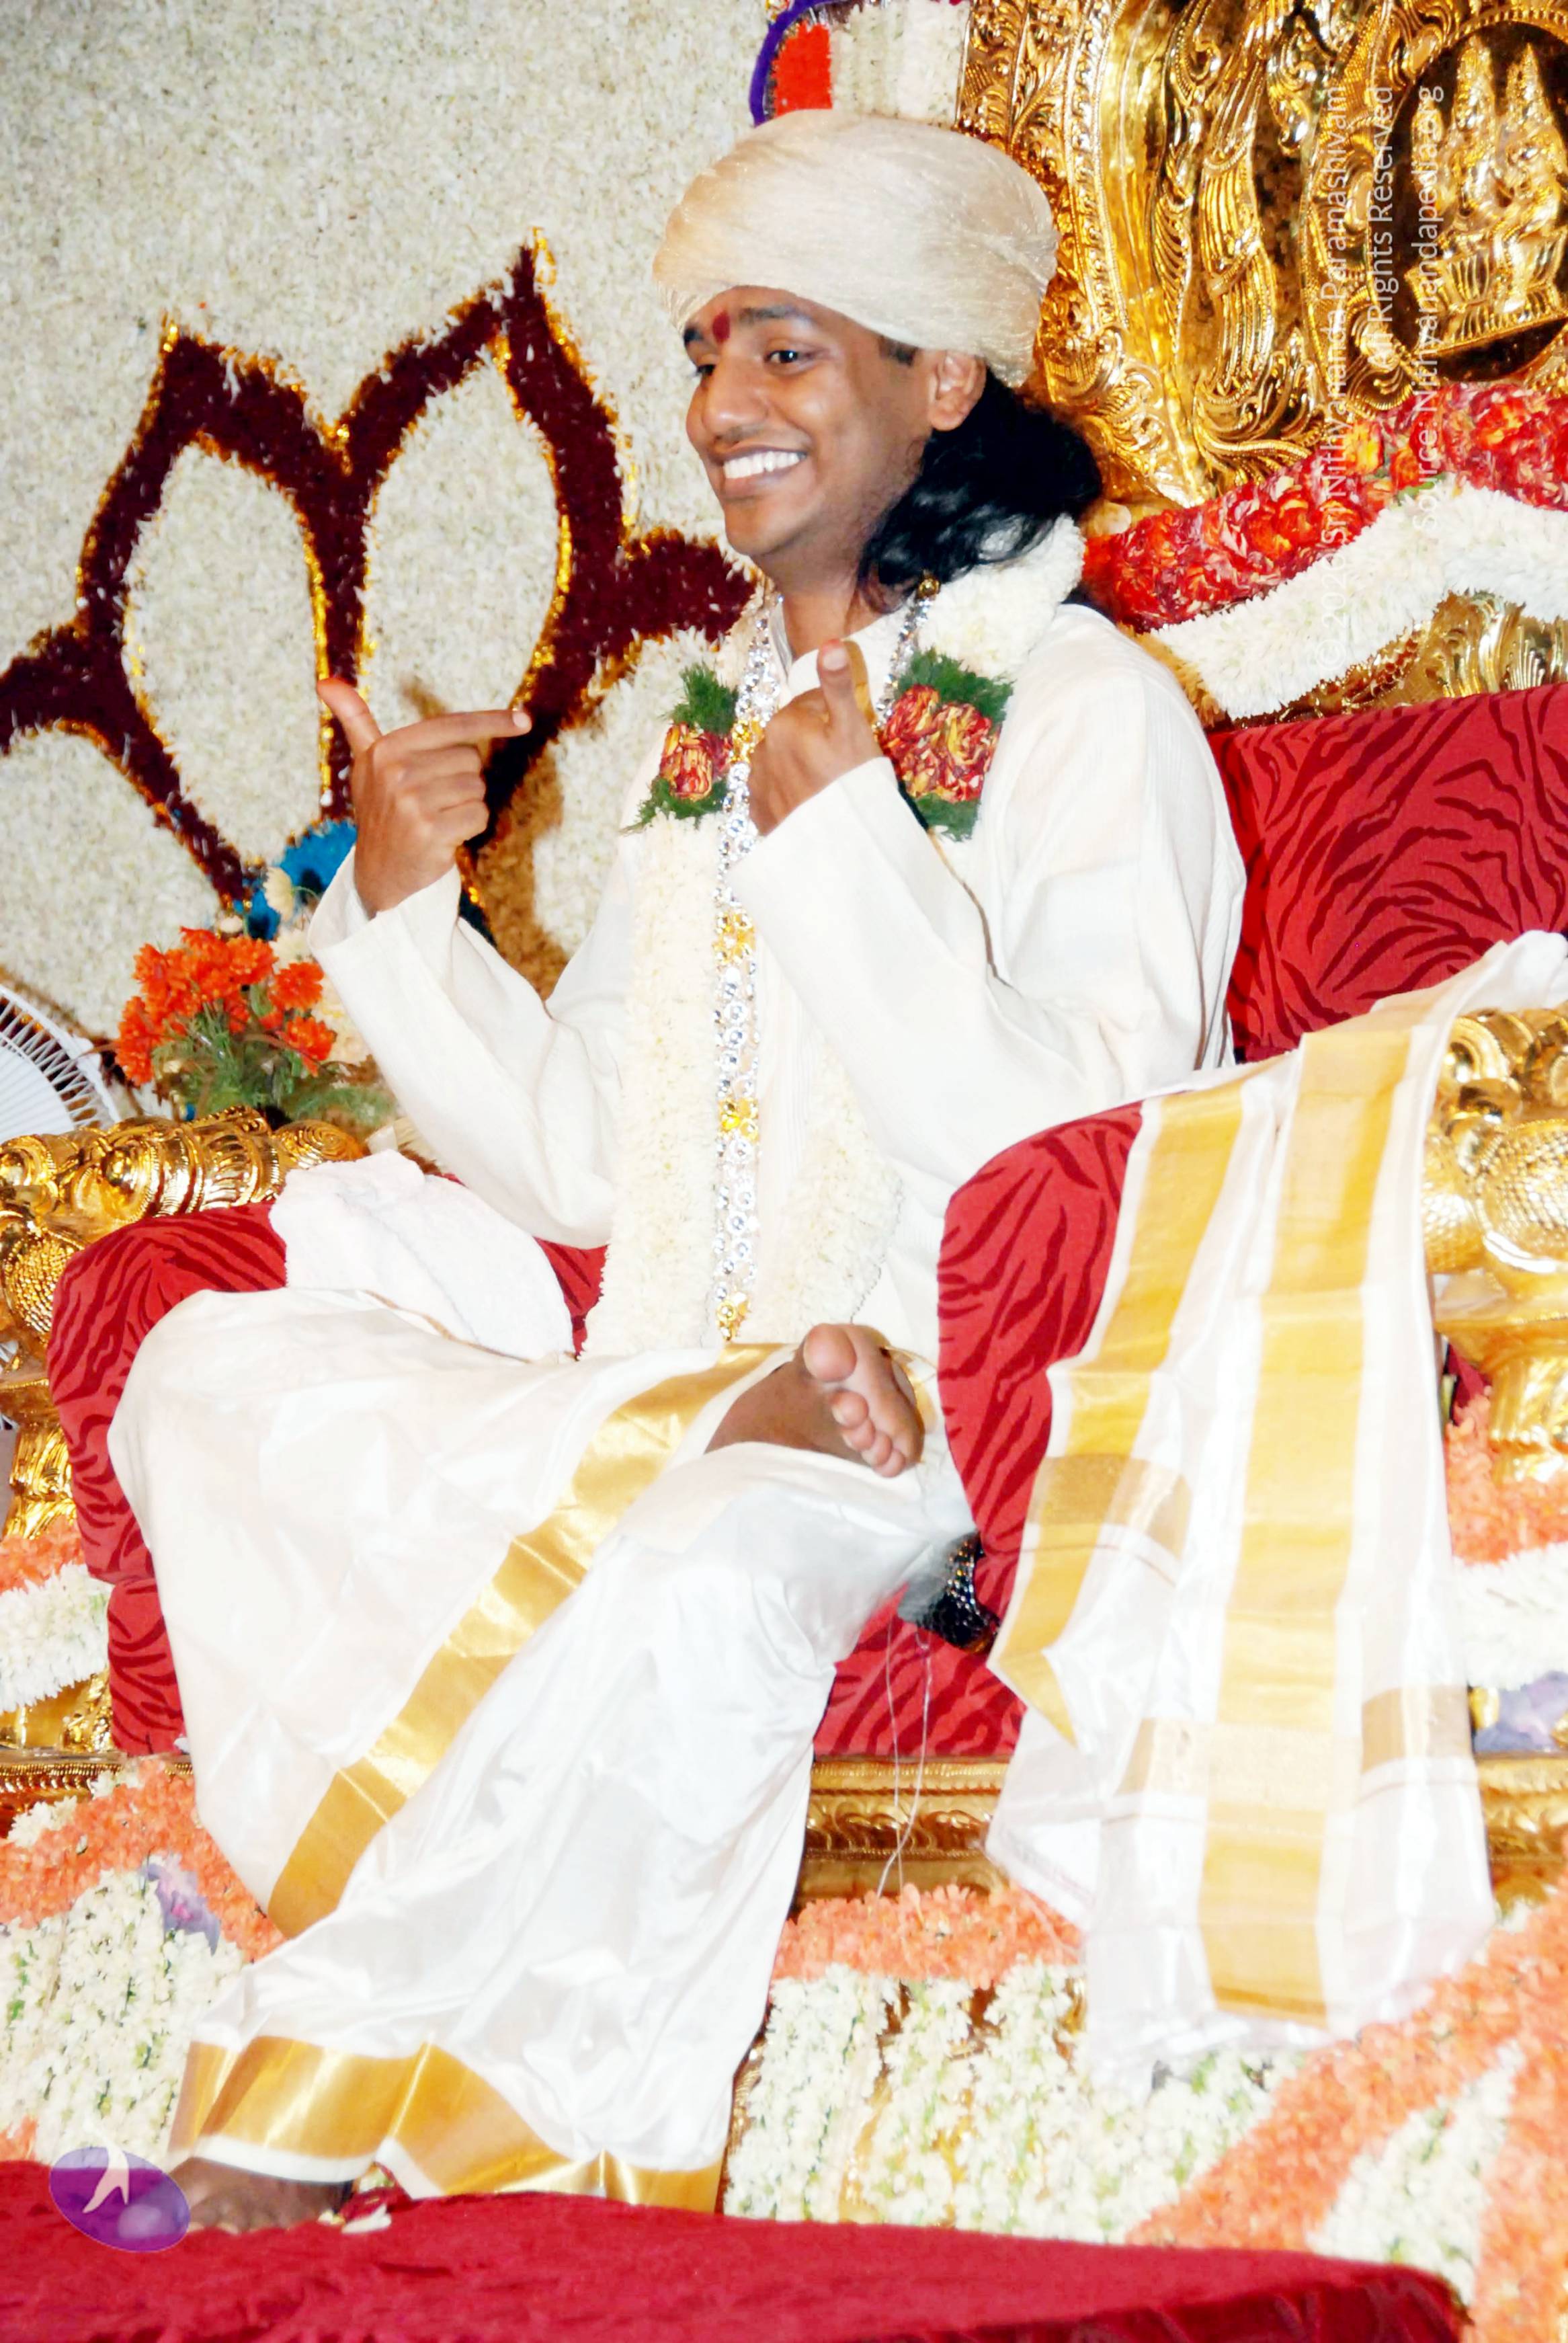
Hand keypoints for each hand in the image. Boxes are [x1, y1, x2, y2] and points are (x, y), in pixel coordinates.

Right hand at [317, 678, 528, 914]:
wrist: (380, 873)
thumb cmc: (381, 811)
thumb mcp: (365, 764)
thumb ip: (354, 720)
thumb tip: (325, 680)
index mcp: (386, 750)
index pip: (451, 726)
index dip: (491, 721)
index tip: (524, 720)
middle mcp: (396, 772)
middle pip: (471, 760)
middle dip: (463, 780)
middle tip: (435, 800)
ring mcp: (411, 803)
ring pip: (477, 788)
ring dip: (467, 806)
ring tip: (438, 818)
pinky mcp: (430, 831)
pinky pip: (479, 815)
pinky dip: (470, 827)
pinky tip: (446, 836)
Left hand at [747, 641, 880, 836]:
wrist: (840, 845)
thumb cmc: (853, 781)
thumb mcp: (852, 728)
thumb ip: (838, 684)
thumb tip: (830, 642)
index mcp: (784, 723)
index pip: (813, 706)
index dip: (836, 719)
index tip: (850, 741)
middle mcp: (762, 749)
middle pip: (797, 735)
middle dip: (817, 744)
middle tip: (842, 768)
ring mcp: (757, 784)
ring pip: (785, 763)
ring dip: (802, 770)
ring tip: (828, 790)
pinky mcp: (757, 814)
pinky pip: (775, 794)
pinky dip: (790, 797)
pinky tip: (811, 807)